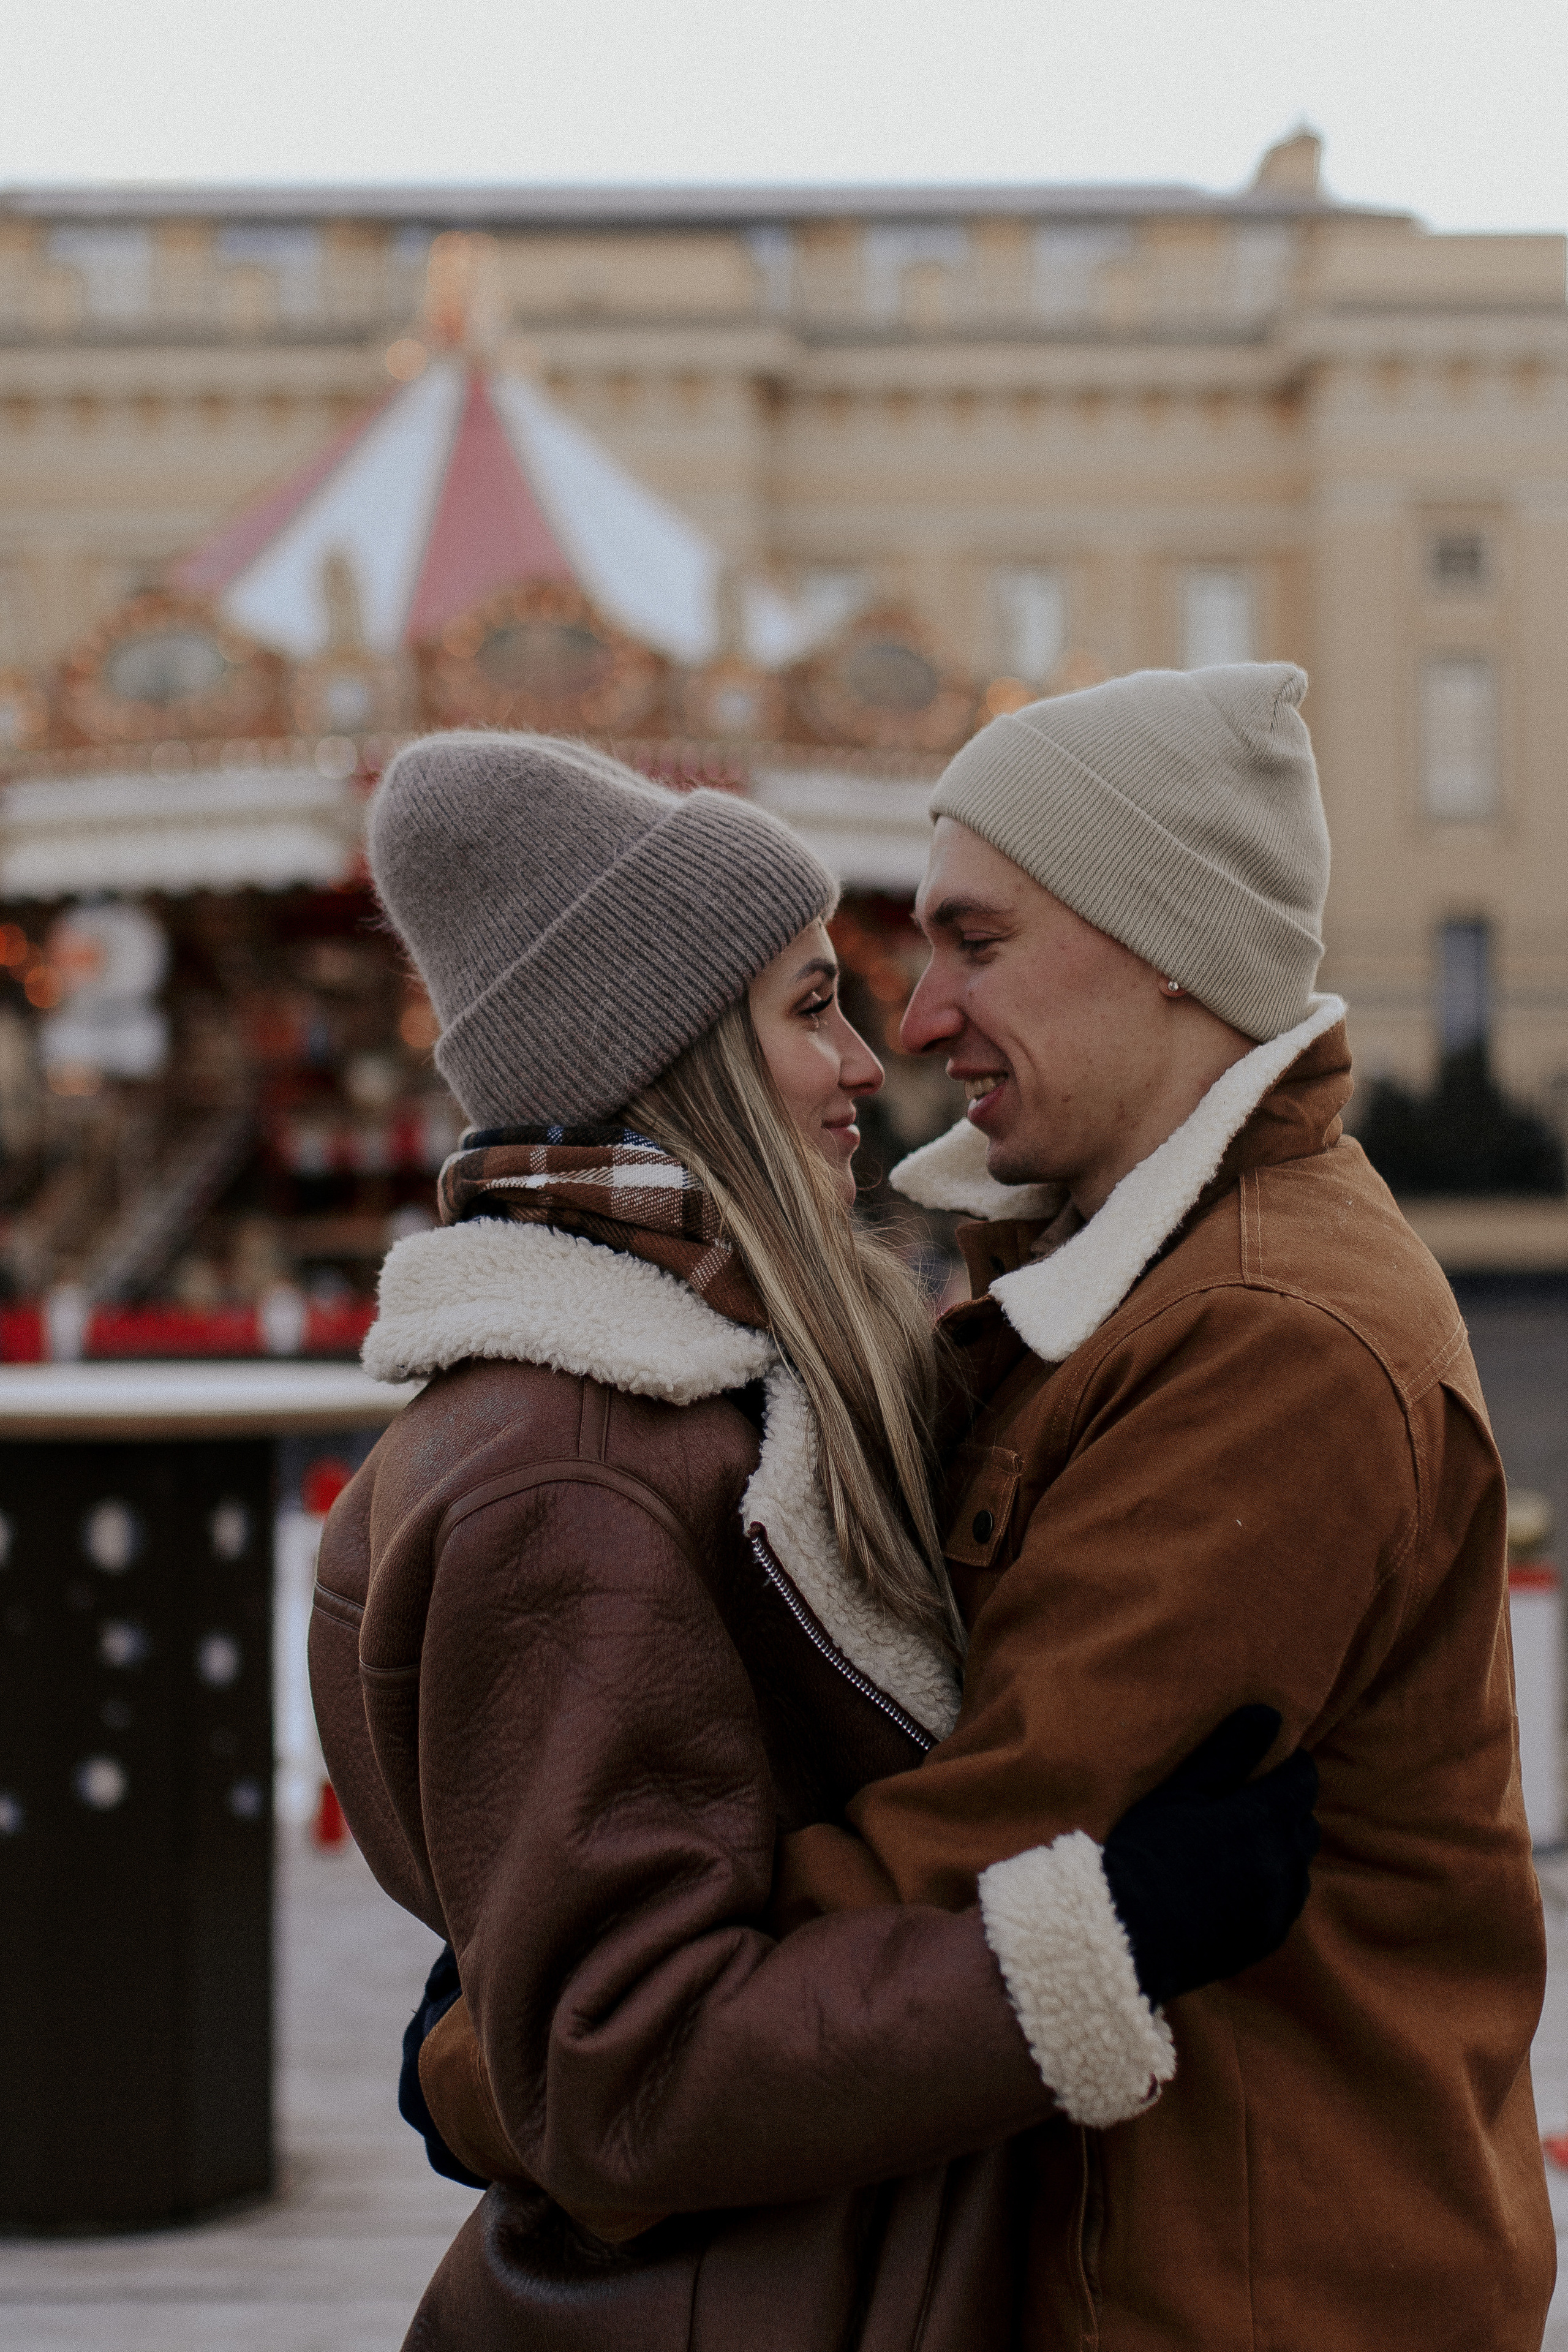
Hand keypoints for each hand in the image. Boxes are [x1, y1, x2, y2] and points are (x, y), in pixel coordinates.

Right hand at [1101, 1705, 1319, 2009]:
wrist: (1127, 1935)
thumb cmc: (1147, 1851)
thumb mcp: (1182, 1791)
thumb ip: (1230, 1751)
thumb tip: (1270, 1714)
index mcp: (1265, 1822)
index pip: (1302, 1782)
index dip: (1291, 1765)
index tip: (1272, 1760)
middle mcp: (1284, 1865)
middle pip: (1305, 1824)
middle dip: (1288, 1806)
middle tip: (1252, 1799)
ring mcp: (1279, 1907)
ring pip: (1299, 1865)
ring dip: (1283, 1849)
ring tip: (1245, 1842)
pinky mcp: (1267, 1939)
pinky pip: (1287, 1902)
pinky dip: (1274, 1885)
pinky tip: (1242, 1882)